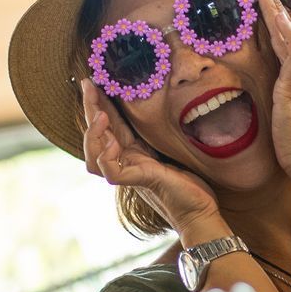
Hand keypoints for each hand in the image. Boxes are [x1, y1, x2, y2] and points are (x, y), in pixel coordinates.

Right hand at [80, 79, 219, 233]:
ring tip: (100, 115)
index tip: (92, 81)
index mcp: (132, 152)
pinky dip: (107, 158)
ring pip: (94, 158)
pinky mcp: (140, 182)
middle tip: (88, 85)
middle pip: (95, 138)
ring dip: (93, 135)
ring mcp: (131, 174)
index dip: (98, 104)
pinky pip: (111, 173)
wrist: (201, 210)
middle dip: (90, 110)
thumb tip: (153, 101)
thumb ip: (157, 131)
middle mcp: (126, 163)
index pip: (107, 125)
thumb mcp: (172, 146)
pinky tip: (112, 143)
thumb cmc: (190, 182)